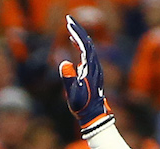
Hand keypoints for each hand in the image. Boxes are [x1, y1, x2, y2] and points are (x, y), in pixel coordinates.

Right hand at [59, 15, 112, 137]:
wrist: (94, 116)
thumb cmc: (82, 107)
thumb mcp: (73, 94)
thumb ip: (68, 78)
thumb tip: (64, 63)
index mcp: (90, 69)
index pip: (84, 46)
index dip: (77, 33)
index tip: (68, 23)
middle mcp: (95, 66)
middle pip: (88, 43)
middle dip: (78, 30)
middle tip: (69, 20)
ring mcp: (95, 69)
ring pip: (89, 48)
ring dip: (80, 36)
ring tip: (71, 29)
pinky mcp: (94, 73)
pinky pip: (88, 54)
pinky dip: (82, 45)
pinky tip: (76, 44)